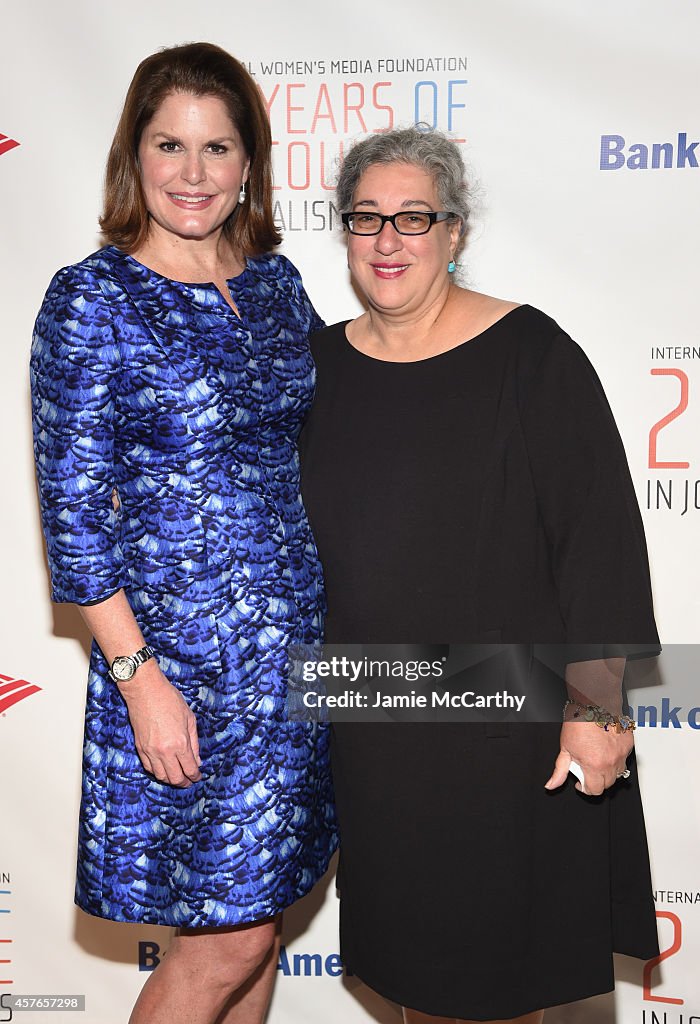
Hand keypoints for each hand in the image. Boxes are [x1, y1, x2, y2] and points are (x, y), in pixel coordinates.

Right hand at [118, 662, 201, 786]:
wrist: (145, 691)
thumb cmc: (169, 700)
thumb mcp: (189, 719)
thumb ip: (194, 743)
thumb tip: (197, 761)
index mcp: (180, 743)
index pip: (190, 769)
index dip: (195, 776)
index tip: (198, 777)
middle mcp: (164, 751)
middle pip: (175, 778)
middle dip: (184, 782)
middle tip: (189, 781)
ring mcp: (150, 751)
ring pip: (161, 776)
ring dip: (170, 779)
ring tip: (177, 776)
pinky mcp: (139, 748)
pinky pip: (148, 768)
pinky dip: (157, 772)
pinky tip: (163, 769)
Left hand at [544, 721, 632, 794]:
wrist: (592, 704)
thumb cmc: (578, 723)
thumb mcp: (564, 749)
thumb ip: (560, 771)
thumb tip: (552, 784)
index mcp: (594, 765)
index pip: (595, 790)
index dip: (585, 788)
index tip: (581, 782)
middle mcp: (610, 762)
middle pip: (608, 784)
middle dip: (597, 780)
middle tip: (588, 768)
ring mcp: (621, 754)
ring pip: (618, 773)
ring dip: (608, 771)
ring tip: (597, 758)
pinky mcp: (628, 745)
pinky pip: (624, 758)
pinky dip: (617, 757)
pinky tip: (606, 749)